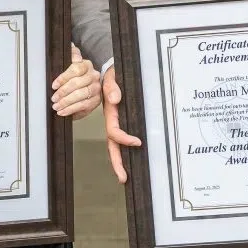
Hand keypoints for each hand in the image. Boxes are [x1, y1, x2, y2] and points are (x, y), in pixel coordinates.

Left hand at [51, 43, 100, 118]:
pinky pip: (84, 106)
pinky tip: (63, 111)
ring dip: (66, 102)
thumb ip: (71, 54)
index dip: (63, 78)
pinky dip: (71, 109)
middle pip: (78, 84)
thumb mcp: (70, 61)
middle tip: (54, 98)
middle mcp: (94, 76)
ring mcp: (96, 89)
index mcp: (87, 65)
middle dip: (63, 92)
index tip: (54, 85)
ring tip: (56, 106)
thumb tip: (74, 54)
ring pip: (81, 96)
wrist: (83, 84)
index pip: (76, 69)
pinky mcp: (96, 101)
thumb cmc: (73, 74)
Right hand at [102, 67, 141, 183]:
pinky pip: (121, 139)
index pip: (114, 131)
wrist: (111, 70)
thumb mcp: (111, 75)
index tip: (137, 142)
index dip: (124, 138)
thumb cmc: (113, 73)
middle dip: (116, 161)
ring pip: (115, 145)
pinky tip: (131, 160)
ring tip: (124, 177)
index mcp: (110, 112)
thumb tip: (115, 99)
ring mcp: (116, 122)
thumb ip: (112, 86)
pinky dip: (124, 151)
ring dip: (119, 161)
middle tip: (123, 177)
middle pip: (112, 145)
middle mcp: (112, 120)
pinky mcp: (121, 120)